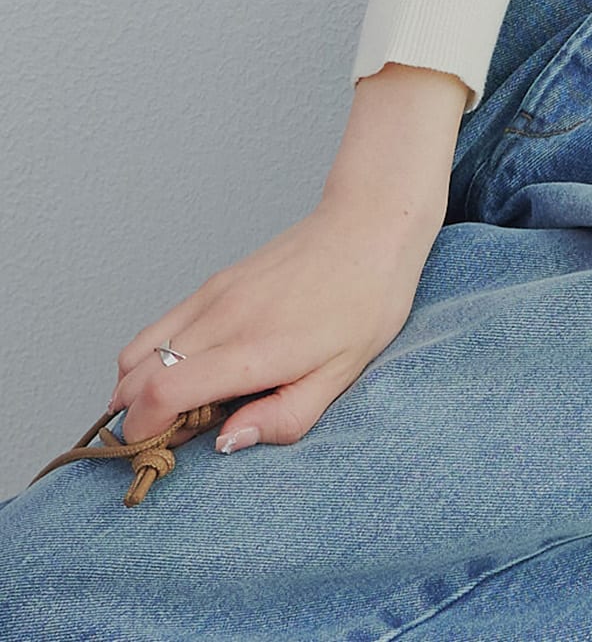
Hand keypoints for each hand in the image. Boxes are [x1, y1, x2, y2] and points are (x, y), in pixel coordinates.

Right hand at [107, 194, 439, 452]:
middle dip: (136, 418)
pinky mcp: (215, 282)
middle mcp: (222, 319)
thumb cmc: (366, 300)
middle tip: (172, 438)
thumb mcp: (342, 374)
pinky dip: (152, 358)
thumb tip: (226, 442)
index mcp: (252, 350)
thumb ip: (284, 417)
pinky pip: (160, 326)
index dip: (144, 433)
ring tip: (177, 408)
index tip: (162, 452)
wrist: (368, 225)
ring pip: (139, 350)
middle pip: (136, 377)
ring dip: (138, 388)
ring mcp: (214, 295)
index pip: (161, 394)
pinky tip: (188, 372)